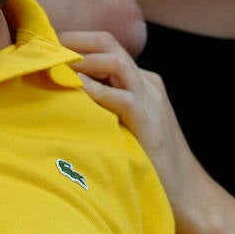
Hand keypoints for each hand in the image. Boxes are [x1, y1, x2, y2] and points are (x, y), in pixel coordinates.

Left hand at [63, 29, 204, 216]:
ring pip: (117, 62)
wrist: (189, 193)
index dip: (76, 41)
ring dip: (83, 59)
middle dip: (75, 40)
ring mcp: (151, 101)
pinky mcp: (150, 123)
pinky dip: (98, 91)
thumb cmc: (149, 163)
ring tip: (57, 62)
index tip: (46, 44)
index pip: (106, 47)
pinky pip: (124, 98)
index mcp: (141, 82)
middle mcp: (146, 84)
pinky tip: (77, 88)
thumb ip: (104, 107)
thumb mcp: (125, 124)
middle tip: (44, 44)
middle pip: (109, 44)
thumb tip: (63, 100)